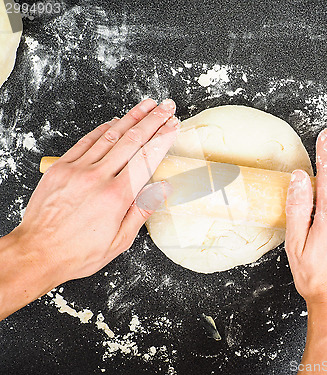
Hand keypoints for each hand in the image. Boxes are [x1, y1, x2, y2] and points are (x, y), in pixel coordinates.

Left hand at [12, 98, 178, 283]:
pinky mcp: (61, 168)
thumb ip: (143, 210)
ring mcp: (77, 170)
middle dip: (152, 120)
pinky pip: (85, 141)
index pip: (146, 158)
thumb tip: (163, 187)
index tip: (174, 125)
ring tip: (147, 104)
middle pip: (131, 141)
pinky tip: (115, 120)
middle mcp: (97, 177)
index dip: (163, 138)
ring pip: (110, 136)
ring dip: (131, 117)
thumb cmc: (78, 251)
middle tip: (166, 106)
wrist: (37, 252)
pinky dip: (102, 129)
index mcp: (116, 196)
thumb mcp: (120, 240)